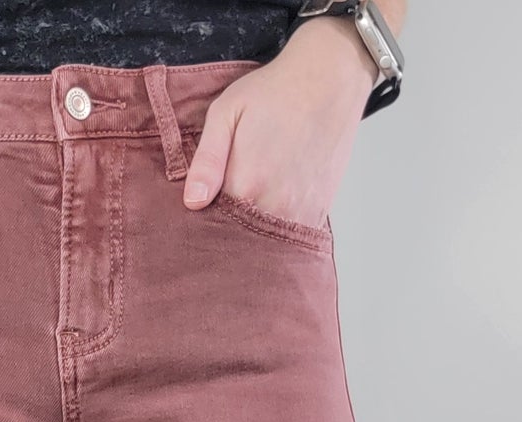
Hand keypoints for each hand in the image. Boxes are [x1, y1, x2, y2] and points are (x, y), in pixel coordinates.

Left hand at [183, 17, 377, 227]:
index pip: (213, 224)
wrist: (328, 80)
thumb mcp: (225, 113)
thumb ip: (206, 160)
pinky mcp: (318, 213)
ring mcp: (299, 212)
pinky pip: (291, 238)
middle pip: (240, 238)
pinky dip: (279, 231)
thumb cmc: (274, 93)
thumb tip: (192, 202)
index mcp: (245, 185)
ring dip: (255, 231)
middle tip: (231, 199)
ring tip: (254, 200)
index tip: (206, 204)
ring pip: (265, 241)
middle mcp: (273, 206)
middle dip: (230, 230)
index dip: (205, 218)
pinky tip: (275, 206)